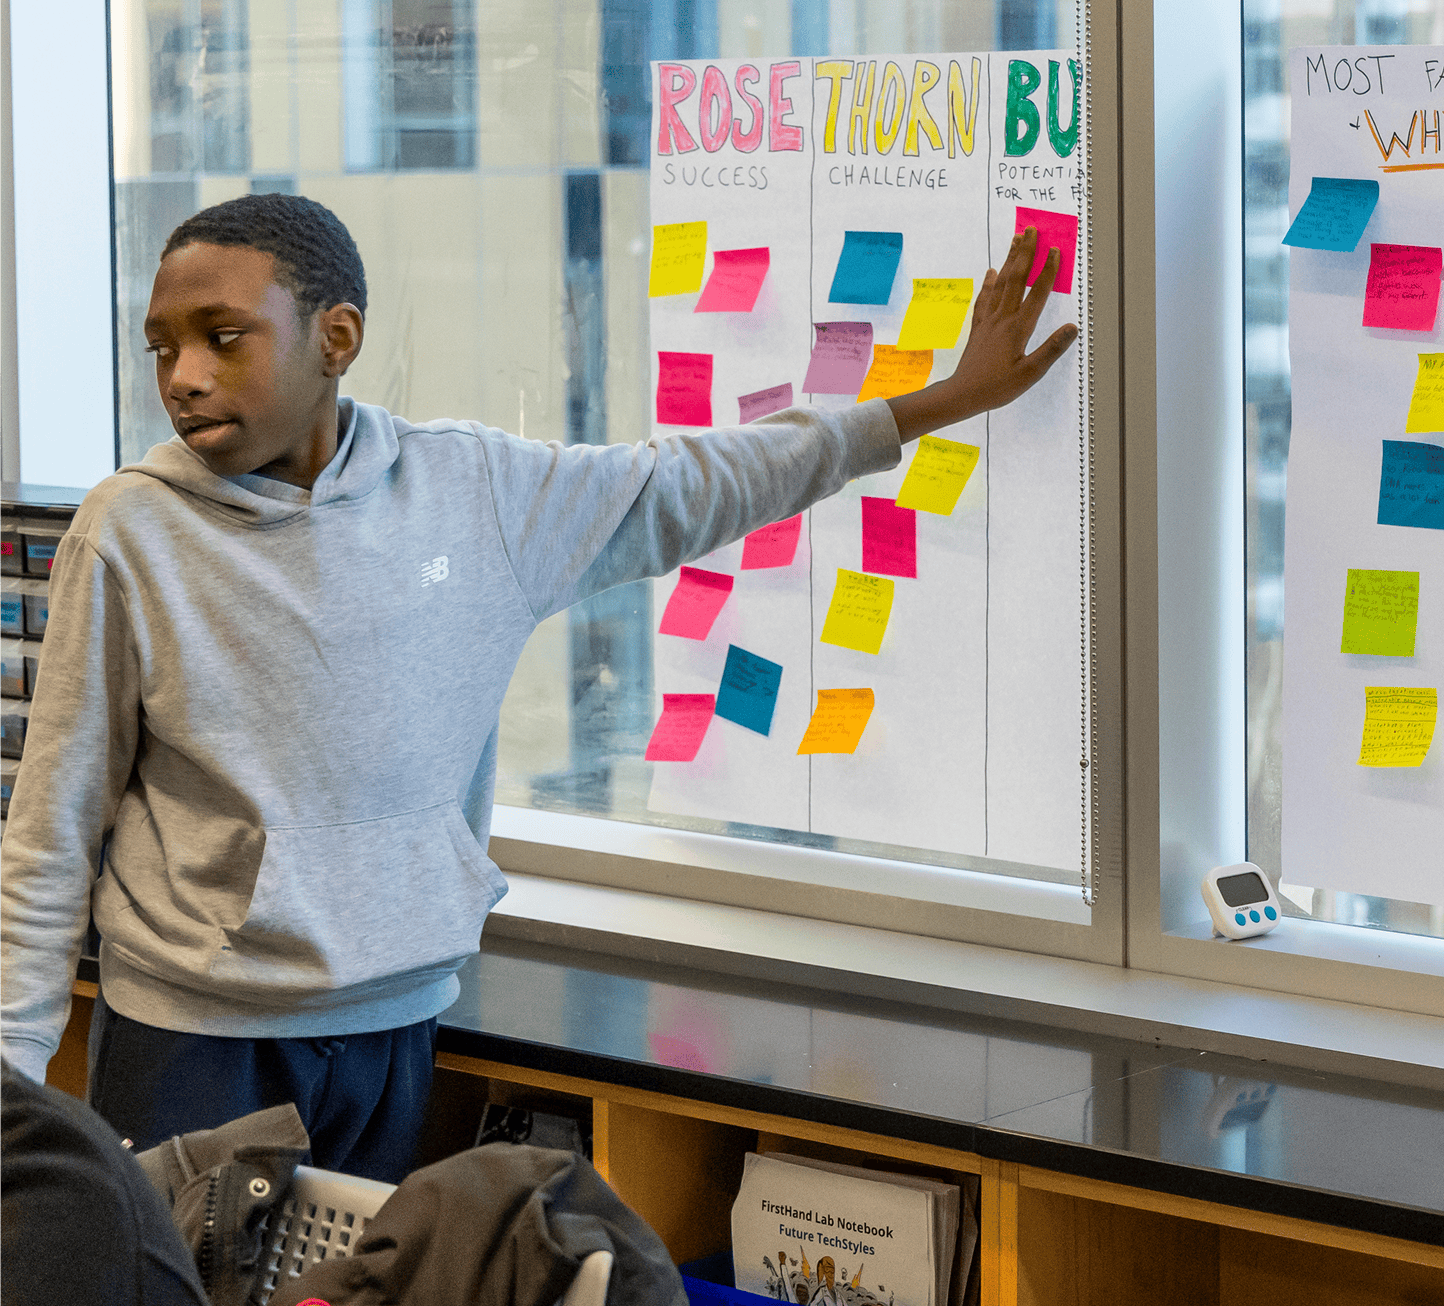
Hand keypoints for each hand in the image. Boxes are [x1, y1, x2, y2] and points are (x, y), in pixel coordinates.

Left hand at [885, 226, 1078, 443]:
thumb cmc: (997, 387)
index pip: (1037, 293)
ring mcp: (988, 321)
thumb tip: (1072, 327)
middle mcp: (1003, 319)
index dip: (1047, 270)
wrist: (963, 394)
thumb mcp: (1030, 373)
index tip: (1055, 249)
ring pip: (1000, 284)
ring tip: (1015, 240)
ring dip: (1009, 260)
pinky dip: (989, 283)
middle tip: (1030, 229)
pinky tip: (992, 272)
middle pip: (1016, 279)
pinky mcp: (978, 328)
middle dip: (1025, 252)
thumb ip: (1051, 349)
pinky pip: (985, 299)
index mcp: (1018, 328)